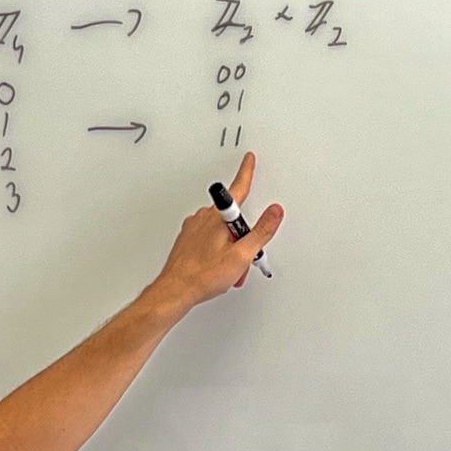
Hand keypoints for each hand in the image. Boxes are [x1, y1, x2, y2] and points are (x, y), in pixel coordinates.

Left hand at [155, 152, 283, 308]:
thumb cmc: (203, 275)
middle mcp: (204, 218)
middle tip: (241, 257)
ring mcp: (194, 228)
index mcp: (218, 217)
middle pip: (233, 219)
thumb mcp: (241, 255)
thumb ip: (261, 232)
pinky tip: (215, 266)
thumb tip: (274, 212)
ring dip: (230, 247)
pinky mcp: (188, 239)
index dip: (246, 173)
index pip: (239, 188)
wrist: (176, 290)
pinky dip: (217, 251)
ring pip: (221, 231)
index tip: (249, 159)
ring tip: (227, 268)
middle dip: (241, 238)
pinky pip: (209, 239)